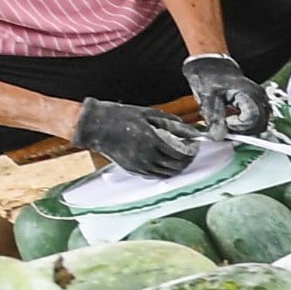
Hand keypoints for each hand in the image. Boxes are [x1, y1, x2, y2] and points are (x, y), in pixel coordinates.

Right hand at [73, 99, 207, 178]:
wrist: (95, 126)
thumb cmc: (120, 117)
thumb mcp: (147, 114)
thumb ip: (171, 122)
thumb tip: (190, 130)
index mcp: (152, 140)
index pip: (181, 152)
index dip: (192, 150)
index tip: (195, 145)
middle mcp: (147, 156)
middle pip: (177, 165)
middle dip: (188, 160)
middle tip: (191, 153)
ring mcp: (140, 165)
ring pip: (167, 173)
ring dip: (178, 167)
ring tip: (181, 159)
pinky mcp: (133, 170)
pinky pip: (155, 175)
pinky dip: (165, 171)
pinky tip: (167, 163)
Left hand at [181, 52, 270, 136]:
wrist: (211, 65)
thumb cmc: (209, 77)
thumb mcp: (208, 98)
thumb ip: (214, 119)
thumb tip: (218, 136)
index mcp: (249, 93)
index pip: (253, 119)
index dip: (238, 125)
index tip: (225, 121)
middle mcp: (259, 96)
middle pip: (260, 124)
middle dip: (242, 130)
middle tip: (226, 126)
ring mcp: (260, 99)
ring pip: (260, 123)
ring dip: (245, 128)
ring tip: (228, 122)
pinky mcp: (257, 102)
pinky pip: (258, 119)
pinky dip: (246, 124)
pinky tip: (233, 119)